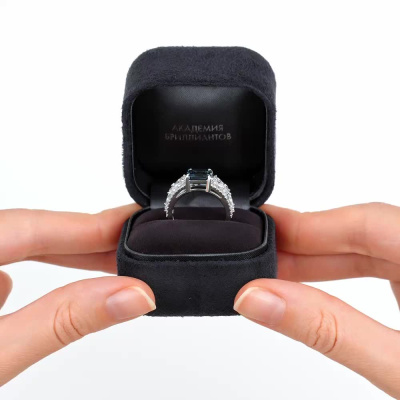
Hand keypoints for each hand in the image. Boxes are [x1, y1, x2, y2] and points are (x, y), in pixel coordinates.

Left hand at [0, 204, 154, 385]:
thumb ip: (63, 322)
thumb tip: (131, 294)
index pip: (34, 226)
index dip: (91, 224)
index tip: (135, 221)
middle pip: (28, 233)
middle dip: (85, 242)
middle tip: (136, 245)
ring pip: (16, 253)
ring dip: (60, 261)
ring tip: (112, 269)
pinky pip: (3, 269)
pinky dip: (32, 282)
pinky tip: (47, 303)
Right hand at [234, 203, 399, 397]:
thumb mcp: (399, 372)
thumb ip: (329, 331)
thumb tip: (259, 298)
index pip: (364, 221)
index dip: (306, 223)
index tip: (259, 228)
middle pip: (362, 231)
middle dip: (304, 243)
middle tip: (255, 255)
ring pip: (368, 248)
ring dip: (319, 260)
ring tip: (273, 273)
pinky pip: (379, 265)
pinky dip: (341, 273)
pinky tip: (312, 287)